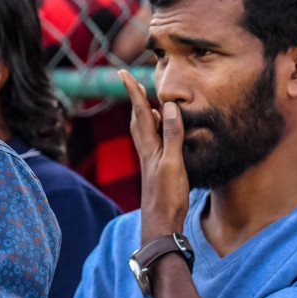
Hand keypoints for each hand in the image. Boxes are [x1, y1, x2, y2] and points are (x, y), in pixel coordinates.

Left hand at [122, 69, 188, 241]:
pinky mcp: (156, 169)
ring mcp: (150, 160)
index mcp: (149, 146)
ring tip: (146, 100)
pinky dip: (155, 129)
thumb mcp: (173, 164)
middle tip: (132, 81)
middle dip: (136, 99)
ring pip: (144, 130)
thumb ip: (172, 135)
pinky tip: (160, 131)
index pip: (140, 112)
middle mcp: (146, 150)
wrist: (161, 224)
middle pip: (138, 119)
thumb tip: (169, 107)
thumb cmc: (168, 196)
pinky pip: (153, 141)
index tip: (123, 73)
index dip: (133, 91)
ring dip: (144, 113)